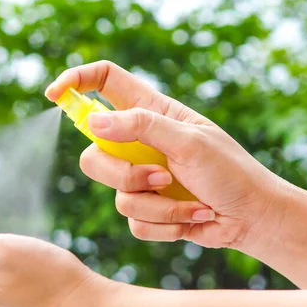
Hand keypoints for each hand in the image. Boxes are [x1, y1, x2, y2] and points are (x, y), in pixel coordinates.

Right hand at [46, 61, 281, 249]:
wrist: (252, 218)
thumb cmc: (231, 172)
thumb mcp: (190, 141)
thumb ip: (141, 127)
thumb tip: (93, 121)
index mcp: (152, 114)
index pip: (105, 83)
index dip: (76, 81)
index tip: (54, 95)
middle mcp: (140, 144)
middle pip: (93, 153)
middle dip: (122, 174)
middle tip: (161, 177)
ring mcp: (141, 179)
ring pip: (115, 194)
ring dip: (156, 205)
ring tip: (192, 202)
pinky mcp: (147, 211)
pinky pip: (133, 223)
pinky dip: (165, 225)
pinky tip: (194, 218)